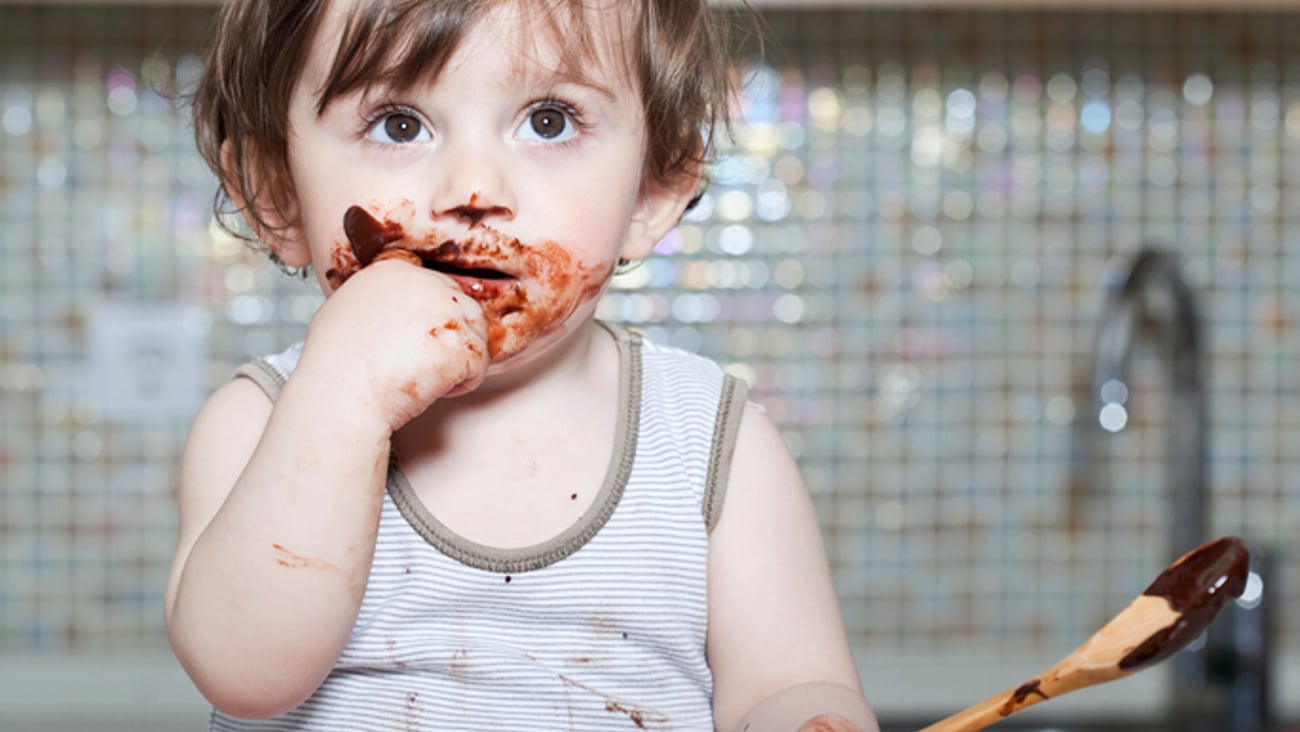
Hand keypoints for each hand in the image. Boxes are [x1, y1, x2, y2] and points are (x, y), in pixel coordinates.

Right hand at [298, 257, 488, 430]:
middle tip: (422, 366)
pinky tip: (432, 390)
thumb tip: (397, 308)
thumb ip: (381, 301)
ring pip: (476, 333)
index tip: (410, 348)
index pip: (436, 289)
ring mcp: (445, 310)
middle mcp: (423, 281)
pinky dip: (462, 383)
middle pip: (462, 307)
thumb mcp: (347, 312)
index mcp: (394, 270)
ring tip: (427, 378)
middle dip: (450, 340)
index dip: (430, 324)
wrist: (340, 397)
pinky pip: (479, 364)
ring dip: (459, 360)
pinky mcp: (461, 343)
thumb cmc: (336, 367)